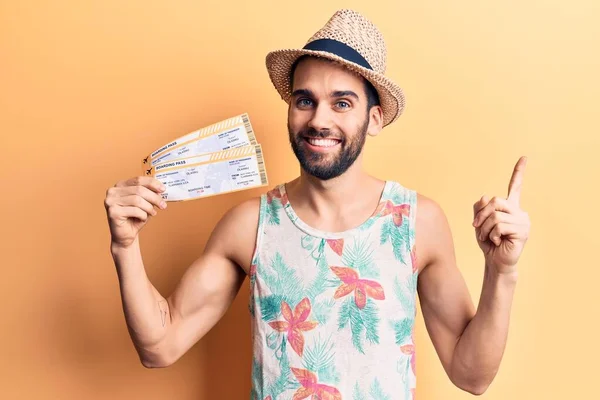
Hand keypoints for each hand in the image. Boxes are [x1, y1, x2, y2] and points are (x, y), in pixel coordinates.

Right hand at [104, 176, 166, 248]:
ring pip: (137, 200)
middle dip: (154, 198)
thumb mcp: (145, 203)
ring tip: (153, 213)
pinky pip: (134, 210)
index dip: (152, 183)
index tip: (163, 189)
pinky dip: (143, 215)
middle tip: (163, 205)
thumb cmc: (135, 218)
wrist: (126, 235)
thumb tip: (160, 189)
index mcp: (120, 185)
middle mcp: (113, 191)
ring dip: (149, 208)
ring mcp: (110, 201)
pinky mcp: (112, 212)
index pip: (138, 180)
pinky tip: (142, 219)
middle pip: (139, 190)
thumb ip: (150, 194)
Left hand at [472, 157, 530, 274]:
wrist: (495, 261)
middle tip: (477, 228)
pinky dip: (492, 235)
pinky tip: (497, 242)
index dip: (519, 172)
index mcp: (510, 207)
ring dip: (485, 228)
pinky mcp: (522, 231)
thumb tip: (485, 196)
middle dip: (481, 215)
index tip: (524, 157)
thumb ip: (480, 208)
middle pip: (495, 201)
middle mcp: (519, 211)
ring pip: (495, 215)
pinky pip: (499, 226)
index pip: (515, 186)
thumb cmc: (488, 242)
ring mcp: (523, 221)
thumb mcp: (479, 222)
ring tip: (489, 238)